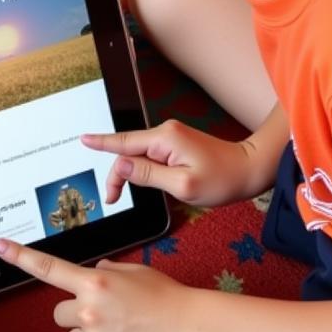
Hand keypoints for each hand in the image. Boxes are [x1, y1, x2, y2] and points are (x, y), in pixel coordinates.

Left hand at [0, 238, 196, 331]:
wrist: (189, 329)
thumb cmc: (165, 297)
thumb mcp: (133, 272)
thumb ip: (106, 271)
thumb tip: (93, 273)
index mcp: (94, 281)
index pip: (48, 267)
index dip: (20, 256)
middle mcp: (88, 310)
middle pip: (58, 314)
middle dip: (75, 315)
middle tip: (104, 316)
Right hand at [82, 120, 253, 207]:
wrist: (249, 170)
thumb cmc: (221, 180)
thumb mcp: (182, 185)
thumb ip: (148, 175)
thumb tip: (121, 166)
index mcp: (164, 139)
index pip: (124, 142)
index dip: (101, 143)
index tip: (83, 139)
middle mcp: (164, 132)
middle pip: (128, 150)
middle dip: (117, 174)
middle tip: (111, 199)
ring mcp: (171, 136)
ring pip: (138, 154)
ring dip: (129, 173)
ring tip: (122, 194)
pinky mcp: (176, 143)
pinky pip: (150, 154)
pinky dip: (141, 168)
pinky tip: (142, 180)